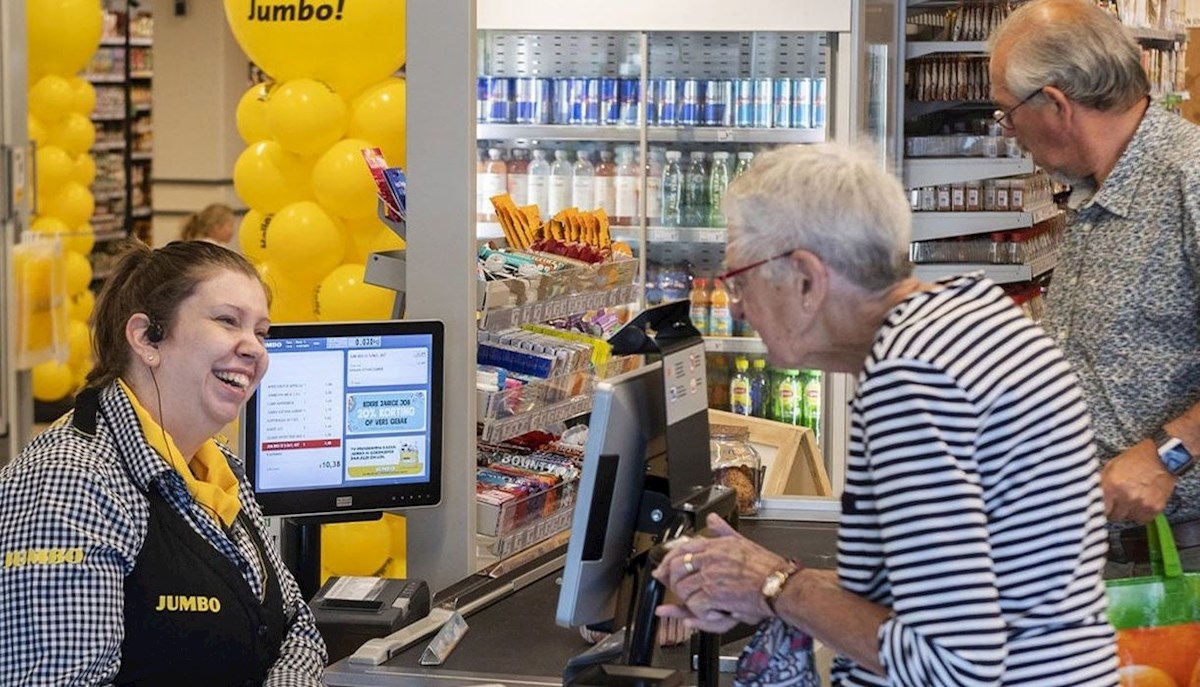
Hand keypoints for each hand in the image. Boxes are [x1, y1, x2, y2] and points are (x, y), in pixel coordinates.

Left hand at [652, 513, 790, 631]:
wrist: (778, 585)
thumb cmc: (765, 567)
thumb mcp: (741, 541)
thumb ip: (723, 531)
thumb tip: (712, 519)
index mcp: (714, 545)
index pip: (681, 548)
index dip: (668, 561)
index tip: (662, 570)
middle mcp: (709, 559)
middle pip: (676, 569)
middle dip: (673, 583)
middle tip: (676, 591)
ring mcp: (710, 577)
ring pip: (683, 589)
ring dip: (688, 600)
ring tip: (700, 603)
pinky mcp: (714, 595)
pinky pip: (695, 605)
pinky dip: (700, 613)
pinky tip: (711, 611)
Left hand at [1102, 440, 1176, 522]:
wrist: (1162, 457)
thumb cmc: (1136, 460)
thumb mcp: (1111, 467)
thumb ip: (1101, 484)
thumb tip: (1091, 497)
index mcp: (1113, 485)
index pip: (1100, 509)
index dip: (1100, 508)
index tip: (1101, 506)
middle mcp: (1127, 496)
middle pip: (1114, 516)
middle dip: (1114, 509)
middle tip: (1118, 500)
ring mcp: (1142, 503)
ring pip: (1128, 518)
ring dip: (1128, 511)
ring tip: (1131, 498)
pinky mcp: (1155, 508)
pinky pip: (1142, 520)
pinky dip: (1141, 513)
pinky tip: (1141, 501)